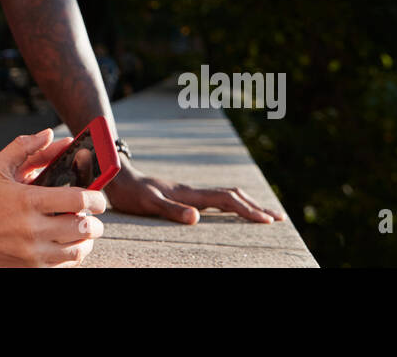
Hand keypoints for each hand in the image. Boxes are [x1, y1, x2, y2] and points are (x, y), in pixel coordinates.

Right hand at [0, 129, 106, 266]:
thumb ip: (23, 147)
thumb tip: (49, 134)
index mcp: (30, 201)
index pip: (78, 199)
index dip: (96, 198)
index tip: (98, 198)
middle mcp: (34, 229)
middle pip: (84, 226)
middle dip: (95, 221)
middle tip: (92, 216)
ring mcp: (34, 252)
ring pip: (78, 249)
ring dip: (87, 239)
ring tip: (82, 230)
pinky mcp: (34, 268)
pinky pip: (66, 264)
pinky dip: (73, 254)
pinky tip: (69, 244)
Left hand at [106, 163, 284, 223]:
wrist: (117, 175)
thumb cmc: (131, 193)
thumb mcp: (149, 204)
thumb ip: (172, 210)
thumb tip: (197, 219)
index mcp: (190, 194)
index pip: (227, 200)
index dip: (248, 210)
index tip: (268, 221)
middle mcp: (193, 191)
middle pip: (233, 195)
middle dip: (257, 207)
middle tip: (279, 218)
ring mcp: (190, 192)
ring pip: (226, 195)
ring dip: (248, 204)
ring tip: (265, 215)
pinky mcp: (184, 195)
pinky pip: (215, 199)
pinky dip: (233, 204)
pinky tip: (235, 210)